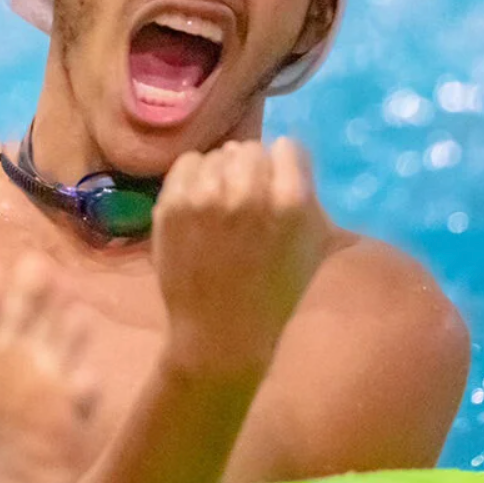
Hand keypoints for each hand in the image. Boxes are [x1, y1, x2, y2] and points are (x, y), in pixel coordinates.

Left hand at [153, 138, 330, 379]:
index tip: (278, 185)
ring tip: (223, 206)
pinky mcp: (171, 204)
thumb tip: (284, 151)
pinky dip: (194, 176)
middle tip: (248, 199)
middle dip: (252, 169)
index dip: (284, 166)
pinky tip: (200, 203)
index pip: (288, 148)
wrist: (221, 334)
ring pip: (217, 155)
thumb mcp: (312, 243)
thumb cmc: (276, 293)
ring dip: (222, 173)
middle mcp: (247, 191)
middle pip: (251, 149)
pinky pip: (186, 163)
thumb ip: (303, 193)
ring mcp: (204, 197)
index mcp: (292, 201)